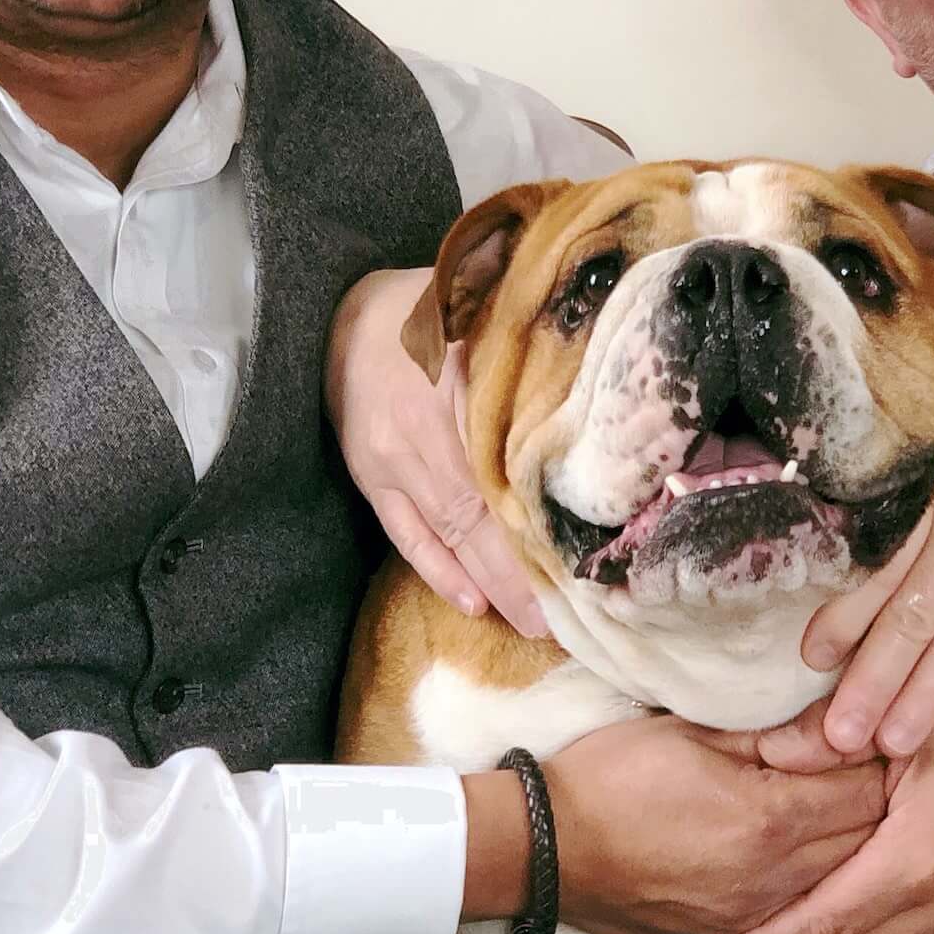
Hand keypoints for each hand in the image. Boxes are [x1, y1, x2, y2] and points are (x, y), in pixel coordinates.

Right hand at [327, 267, 544, 635]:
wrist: (339, 315)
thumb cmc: (426, 306)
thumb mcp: (479, 307)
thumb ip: (527, 335)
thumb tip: (595, 354)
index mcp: (454, 392)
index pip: (504, 474)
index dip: (538, 526)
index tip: (580, 566)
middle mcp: (419, 437)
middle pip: (479, 519)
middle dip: (521, 577)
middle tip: (565, 626)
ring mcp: (390, 464)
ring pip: (447, 534)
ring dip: (489, 585)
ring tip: (530, 627)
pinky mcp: (371, 478)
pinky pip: (405, 533)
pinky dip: (437, 570)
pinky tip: (471, 602)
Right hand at [544, 715, 890, 933]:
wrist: (548, 853)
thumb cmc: (612, 778)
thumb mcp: (692, 734)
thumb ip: (774, 736)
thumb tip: (838, 723)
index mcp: (772, 818)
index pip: (870, 789)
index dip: (886, 758)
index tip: (886, 731)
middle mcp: (779, 876)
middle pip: (872, 842)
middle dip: (888, 804)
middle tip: (888, 768)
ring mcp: (760, 912)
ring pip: (846, 883)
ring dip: (862, 848)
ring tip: (860, 810)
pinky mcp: (737, 932)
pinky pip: (806, 911)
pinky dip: (827, 885)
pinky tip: (826, 860)